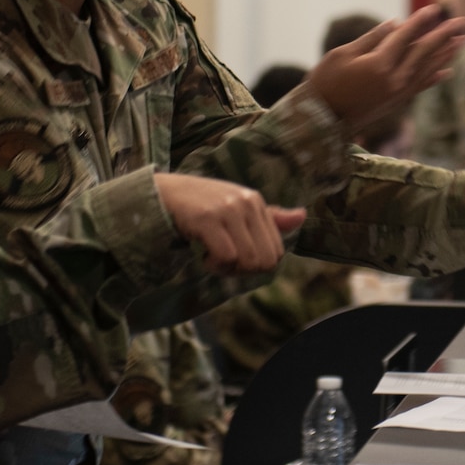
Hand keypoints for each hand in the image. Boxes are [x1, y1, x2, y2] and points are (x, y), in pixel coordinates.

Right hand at [153, 173, 304, 274]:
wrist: (161, 194)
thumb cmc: (201, 205)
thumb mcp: (237, 207)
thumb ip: (269, 217)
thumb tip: (302, 216)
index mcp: (256, 202)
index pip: (275, 252)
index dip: (255, 264)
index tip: (234, 256)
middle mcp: (246, 203)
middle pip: (265, 260)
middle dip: (243, 269)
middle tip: (221, 259)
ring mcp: (227, 210)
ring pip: (247, 260)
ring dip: (227, 268)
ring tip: (210, 254)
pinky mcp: (207, 219)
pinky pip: (226, 257)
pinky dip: (213, 264)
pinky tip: (201, 253)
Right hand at [307, 5, 464, 135]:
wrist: (320, 121)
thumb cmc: (325, 82)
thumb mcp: (343, 54)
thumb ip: (372, 39)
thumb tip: (396, 24)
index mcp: (379, 64)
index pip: (406, 37)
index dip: (421, 21)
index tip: (436, 8)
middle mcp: (394, 79)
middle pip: (424, 52)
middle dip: (445, 35)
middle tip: (463, 22)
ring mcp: (397, 93)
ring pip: (427, 69)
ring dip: (446, 53)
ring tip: (462, 40)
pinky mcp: (396, 103)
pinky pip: (420, 86)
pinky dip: (434, 77)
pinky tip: (447, 70)